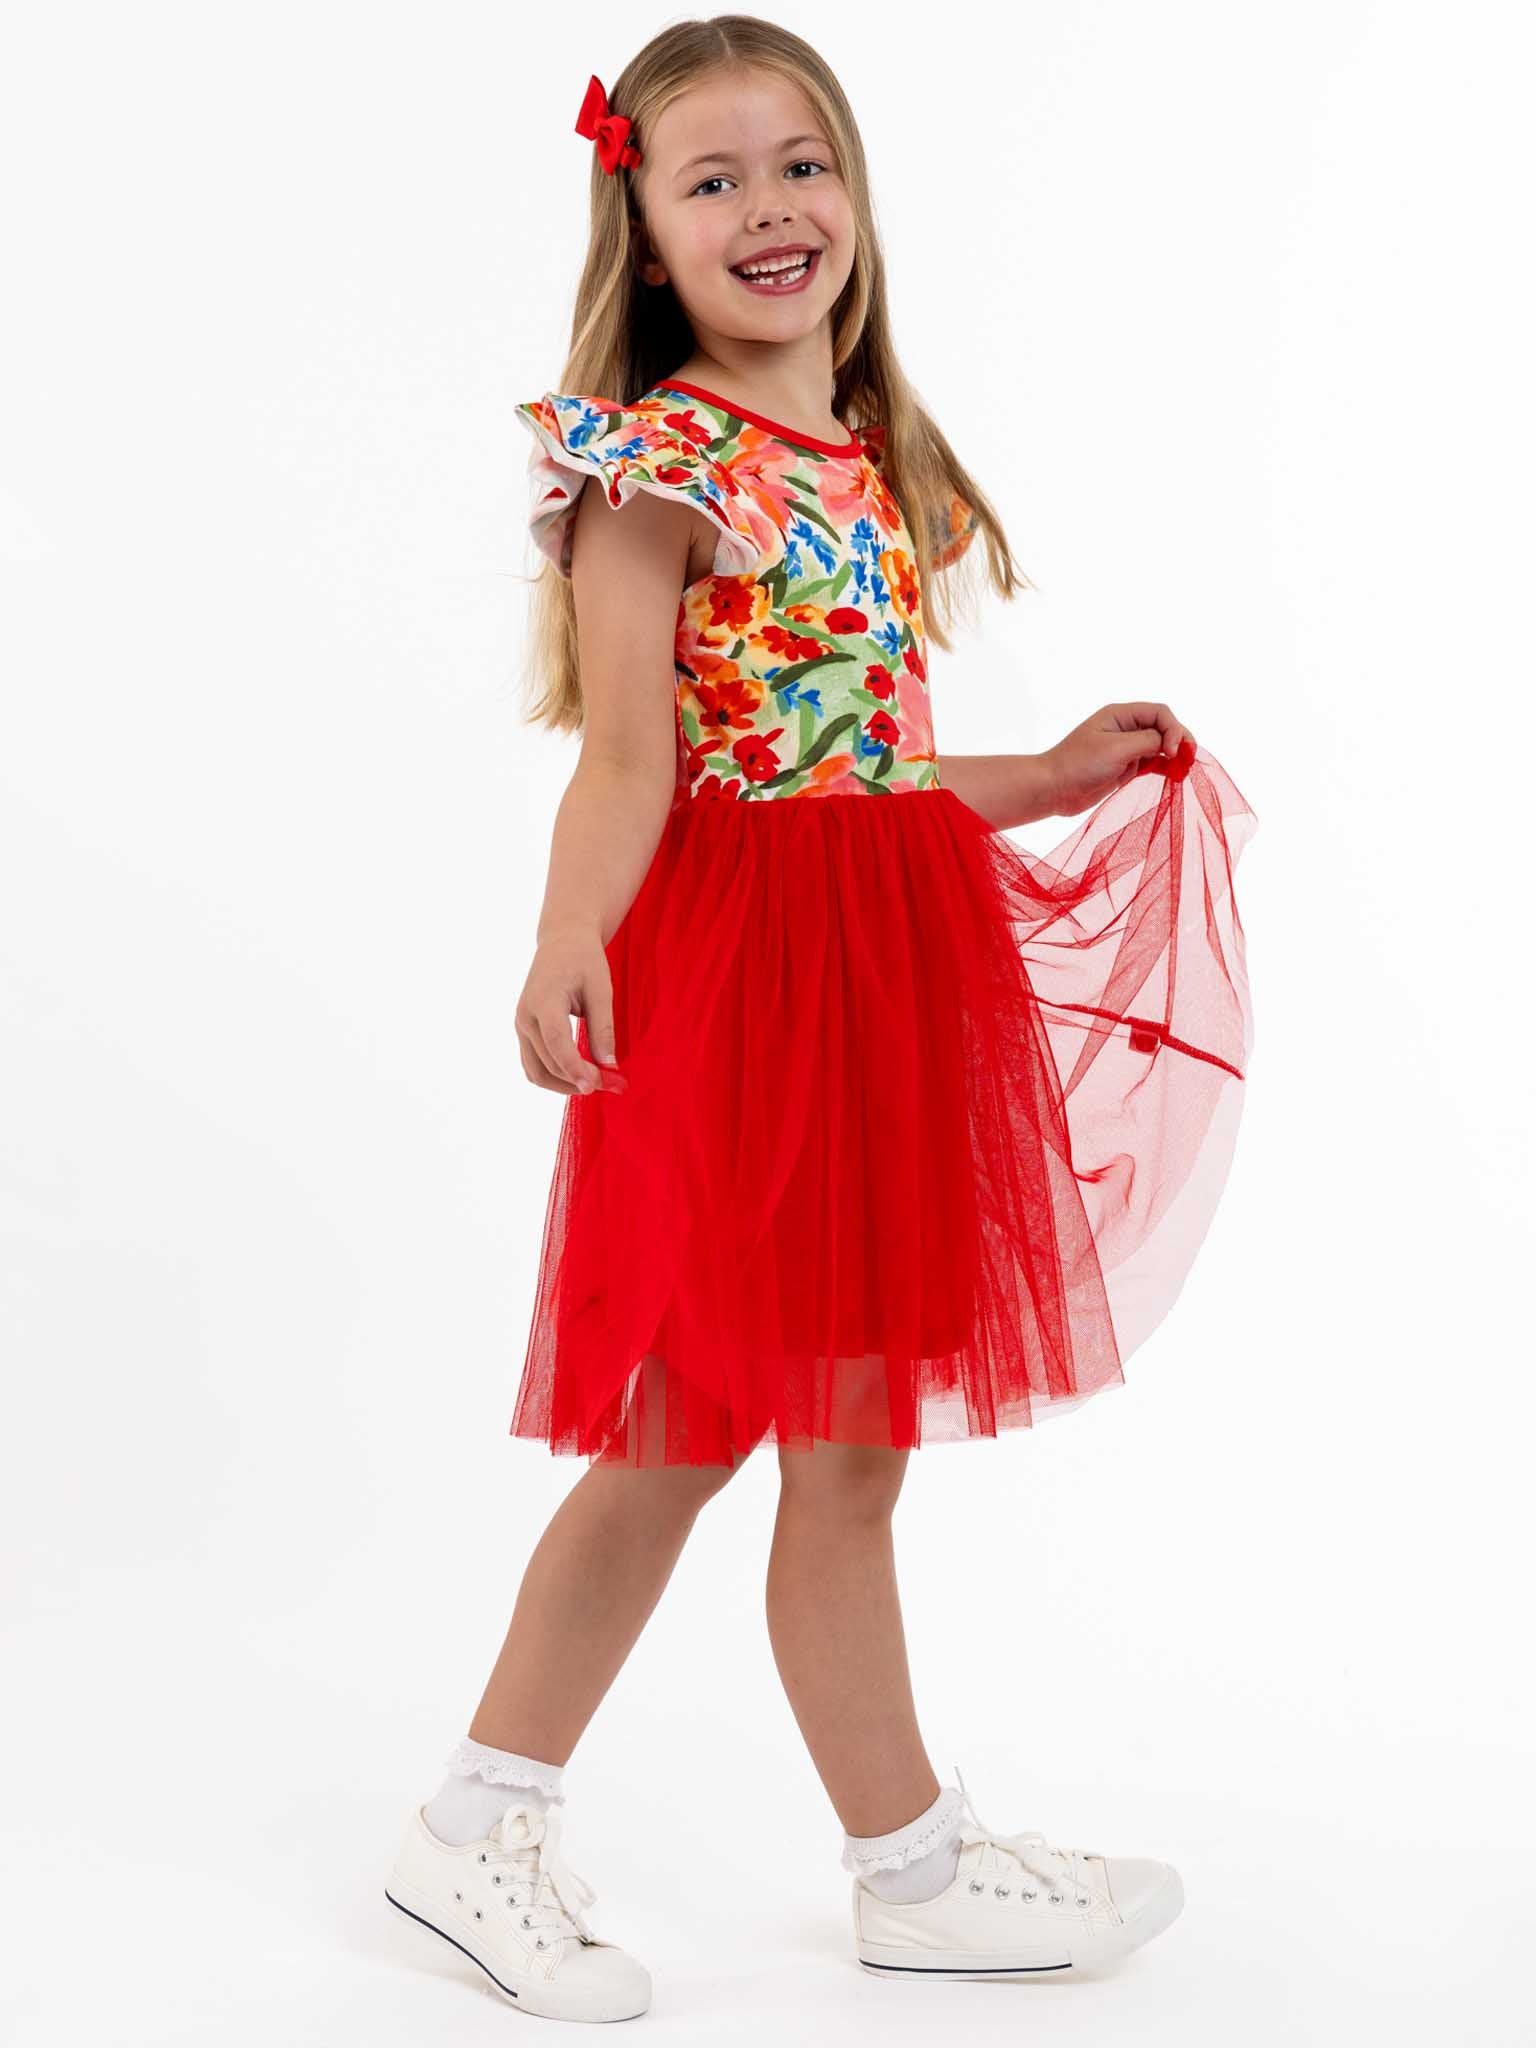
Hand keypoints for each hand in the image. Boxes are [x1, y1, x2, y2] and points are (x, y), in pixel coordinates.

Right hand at [516, 930, 627, 1096]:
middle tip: (614, 1084)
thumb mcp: (601, 989)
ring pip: (537, 1072)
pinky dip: (555, 1077)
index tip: (595, 1086)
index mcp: (543, 999)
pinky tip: (580, 1075)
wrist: (562, 942)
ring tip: (597, 1082)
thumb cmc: (584, 960)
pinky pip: (534, 1066)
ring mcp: (521, 1026)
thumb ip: (603, 1027)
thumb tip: (609, 1065)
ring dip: (565, 1085)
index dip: (573, 1067)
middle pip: (548, 1062)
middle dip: (579, 1079)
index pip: (555, 1041)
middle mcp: (525, 1016)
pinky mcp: (524, 1033)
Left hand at [1040, 702, 1196, 816]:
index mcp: (1120, 714)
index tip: (1171, 752)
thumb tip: (1171, 744)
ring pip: (1161, 746)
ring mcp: (1126, 748)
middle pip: (1164, 728)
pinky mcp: (1125, 767)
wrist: (1053, 790)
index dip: (1173, 730)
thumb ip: (1148, 742)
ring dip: (1175, 756)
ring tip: (1185, 770)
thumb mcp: (1117, 748)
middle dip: (1180, 741)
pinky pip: (1153, 764)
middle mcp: (1125, 728)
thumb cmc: (1078, 765)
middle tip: (1188, 760)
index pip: (1160, 713)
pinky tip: (1175, 776)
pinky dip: (1166, 768)